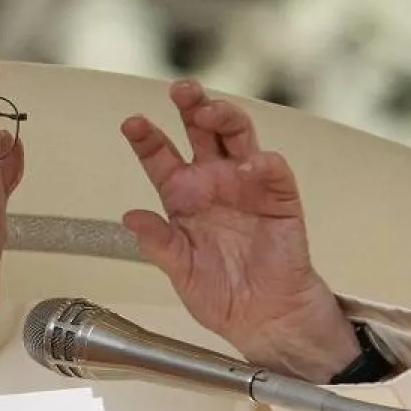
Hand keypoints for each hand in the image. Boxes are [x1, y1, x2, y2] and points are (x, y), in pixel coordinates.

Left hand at [120, 78, 359, 382]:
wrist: (263, 320)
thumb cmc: (221, 295)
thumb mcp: (180, 272)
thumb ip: (158, 244)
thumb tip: (130, 217)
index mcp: (183, 197)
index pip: (162, 158)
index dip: (147, 139)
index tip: (132, 124)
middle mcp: (214, 183)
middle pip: (202, 131)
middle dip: (192, 105)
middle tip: (180, 90)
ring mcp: (248, 187)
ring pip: (238, 137)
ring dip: (226, 117)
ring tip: (210, 111)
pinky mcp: (280, 200)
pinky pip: (274, 173)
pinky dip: (264, 164)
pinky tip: (249, 164)